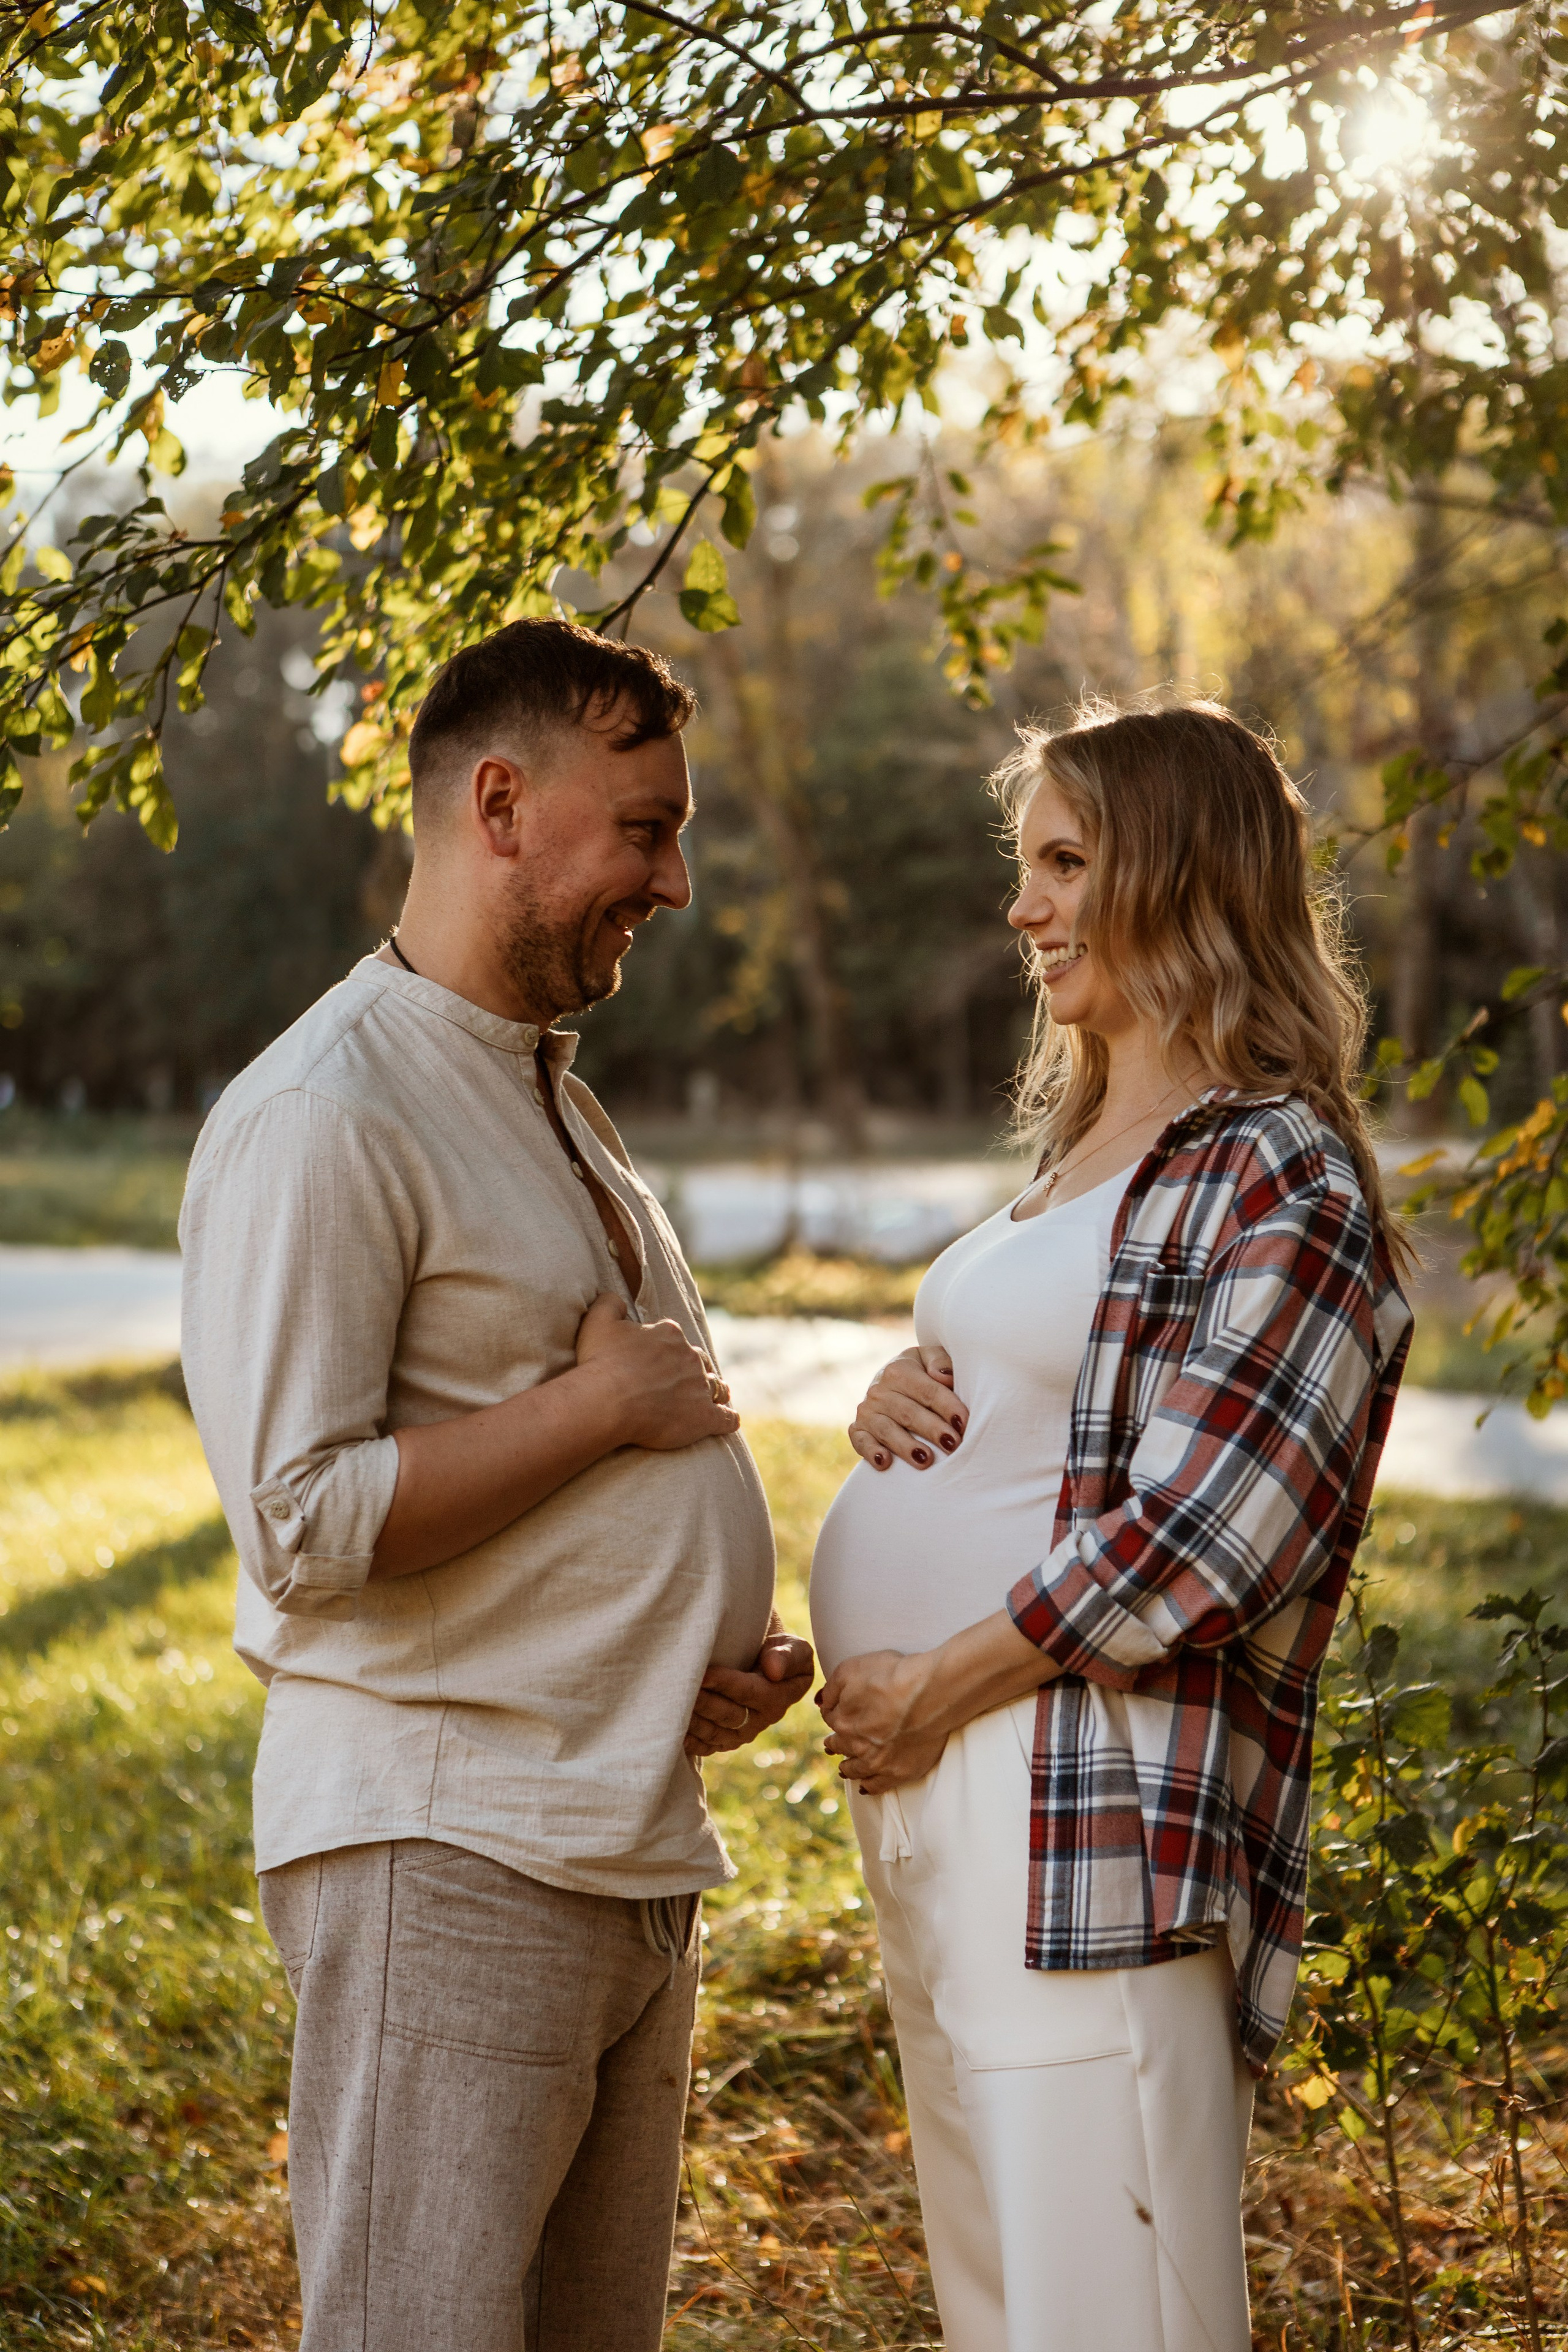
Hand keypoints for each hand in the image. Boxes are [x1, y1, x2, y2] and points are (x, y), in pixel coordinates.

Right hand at [573, 1293, 738, 1451]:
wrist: (607, 1401)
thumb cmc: (600, 1363)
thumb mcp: (598, 1321)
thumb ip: (610, 1303)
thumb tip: (618, 1300)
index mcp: (669, 1334)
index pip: (675, 1338)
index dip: (666, 1350)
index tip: (657, 1361)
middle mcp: (690, 1357)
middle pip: (699, 1361)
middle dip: (694, 1369)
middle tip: (684, 1382)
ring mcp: (700, 1387)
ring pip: (717, 1386)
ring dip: (715, 1390)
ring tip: (714, 1397)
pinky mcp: (704, 1417)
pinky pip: (726, 1418)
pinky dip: (729, 1419)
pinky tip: (730, 1422)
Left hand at [684, 1618, 815, 1758]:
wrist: (768, 1669)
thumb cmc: (778, 1652)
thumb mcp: (793, 1647)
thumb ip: (787, 1655)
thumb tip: (774, 1671)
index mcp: (779, 1697)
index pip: (749, 1691)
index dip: (726, 1683)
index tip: (704, 1673)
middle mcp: (761, 1720)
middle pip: (728, 1715)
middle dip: (703, 1702)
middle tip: (679, 1687)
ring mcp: (743, 1733)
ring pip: (714, 1733)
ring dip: (692, 1721)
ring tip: (671, 1705)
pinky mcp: (726, 1741)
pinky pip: (707, 1747)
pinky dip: (690, 1742)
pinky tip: (674, 1731)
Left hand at [817, 1648, 947, 1792]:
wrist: (929, 1693)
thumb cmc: (893, 1675)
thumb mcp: (851, 1668)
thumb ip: (831, 1688)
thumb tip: (821, 1703)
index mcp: (842, 1721)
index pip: (830, 1719)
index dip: (833, 1715)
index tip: (833, 1716)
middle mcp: (856, 1746)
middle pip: (840, 1747)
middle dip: (835, 1745)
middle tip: (831, 1746)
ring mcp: (878, 1763)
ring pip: (855, 1770)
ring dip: (847, 1768)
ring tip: (844, 1769)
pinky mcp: (899, 1772)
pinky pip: (877, 1786)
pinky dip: (868, 1787)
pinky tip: (864, 1787)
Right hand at [848, 1343, 969, 1473]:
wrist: (891, 1381)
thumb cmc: (921, 1373)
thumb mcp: (931, 1358)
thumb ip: (941, 1361)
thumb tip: (945, 1377)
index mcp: (899, 1370)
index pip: (927, 1390)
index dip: (947, 1407)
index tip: (963, 1423)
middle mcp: (879, 1390)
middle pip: (909, 1412)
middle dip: (932, 1429)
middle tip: (952, 1444)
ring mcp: (867, 1411)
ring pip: (886, 1430)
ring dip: (905, 1446)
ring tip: (925, 1460)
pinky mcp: (858, 1429)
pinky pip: (861, 1441)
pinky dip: (871, 1452)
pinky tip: (885, 1463)